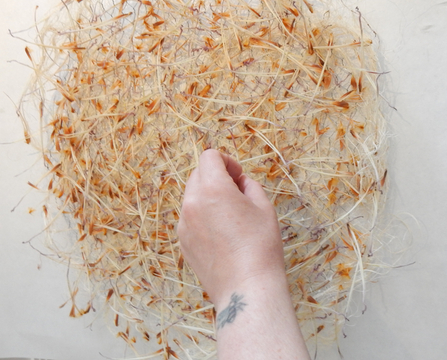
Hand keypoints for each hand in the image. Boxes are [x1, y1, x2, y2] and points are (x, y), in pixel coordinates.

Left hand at [178, 149, 285, 305]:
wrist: (246, 288)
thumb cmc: (260, 247)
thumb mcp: (264, 208)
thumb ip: (249, 186)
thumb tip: (239, 183)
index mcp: (213, 189)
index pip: (210, 157)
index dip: (227, 161)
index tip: (238, 176)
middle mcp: (192, 203)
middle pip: (198, 174)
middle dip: (216, 177)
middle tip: (237, 194)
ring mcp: (184, 224)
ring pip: (192, 196)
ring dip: (208, 197)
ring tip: (230, 217)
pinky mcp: (183, 242)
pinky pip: (190, 218)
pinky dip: (202, 216)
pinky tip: (222, 234)